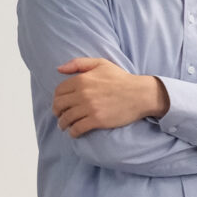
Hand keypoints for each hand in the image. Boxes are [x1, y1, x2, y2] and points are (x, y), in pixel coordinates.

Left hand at [53, 59, 169, 135]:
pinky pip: (78, 128)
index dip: (56, 98)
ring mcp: (89, 108)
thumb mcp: (101, 63)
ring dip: (63, 124)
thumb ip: (78, 63)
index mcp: (81, 80)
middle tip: (60, 116)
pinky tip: (74, 133)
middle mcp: (82, 94)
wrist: (140, 94)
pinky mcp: (97, 120)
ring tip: (65, 126)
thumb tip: (59, 69)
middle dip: (57, 112)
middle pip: (59, 105)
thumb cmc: (121, 78)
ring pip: (67, 118)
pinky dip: (73, 132)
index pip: (59, 91)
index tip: (59, 104)